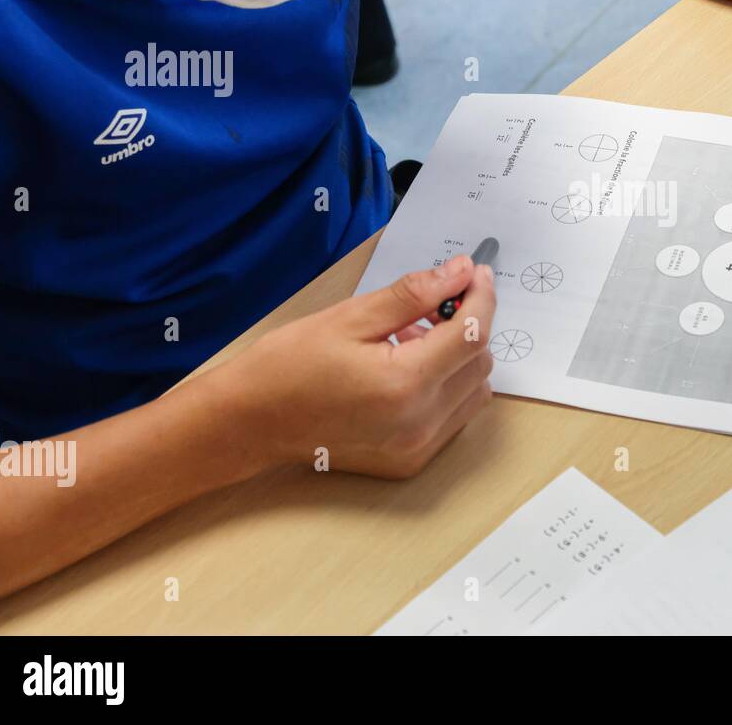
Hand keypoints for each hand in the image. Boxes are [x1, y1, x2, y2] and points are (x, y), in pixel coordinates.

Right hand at [221, 255, 495, 478]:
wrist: (250, 423)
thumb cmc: (288, 366)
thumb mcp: (351, 317)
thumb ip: (414, 294)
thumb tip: (461, 272)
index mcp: (406, 383)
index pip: (472, 333)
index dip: (481, 296)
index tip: (476, 273)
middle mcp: (420, 422)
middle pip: (480, 362)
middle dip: (468, 325)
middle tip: (433, 304)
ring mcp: (417, 446)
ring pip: (474, 391)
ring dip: (459, 359)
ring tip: (413, 340)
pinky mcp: (411, 460)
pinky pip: (455, 416)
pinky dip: (446, 388)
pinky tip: (408, 372)